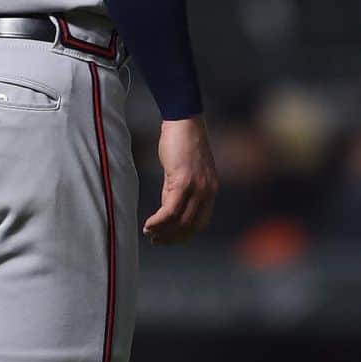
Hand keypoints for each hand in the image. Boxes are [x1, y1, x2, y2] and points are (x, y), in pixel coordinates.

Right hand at [143, 115, 217, 243]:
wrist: (183, 120)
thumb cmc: (181, 140)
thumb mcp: (183, 169)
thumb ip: (178, 189)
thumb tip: (167, 210)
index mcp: (211, 189)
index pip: (201, 222)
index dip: (184, 235)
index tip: (168, 239)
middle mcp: (208, 191)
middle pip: (191, 226)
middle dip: (173, 238)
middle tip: (156, 242)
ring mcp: (197, 187)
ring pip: (181, 221)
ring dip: (164, 232)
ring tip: (149, 234)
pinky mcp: (183, 181)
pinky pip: (171, 210)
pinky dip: (159, 221)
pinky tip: (149, 224)